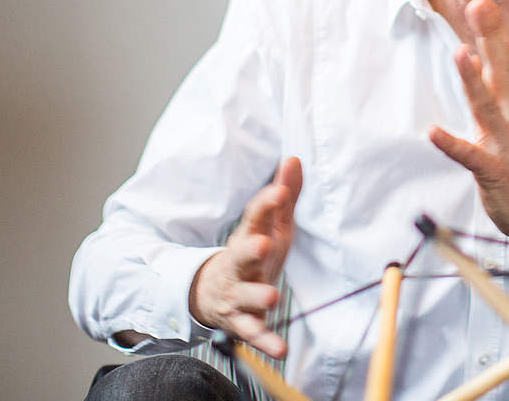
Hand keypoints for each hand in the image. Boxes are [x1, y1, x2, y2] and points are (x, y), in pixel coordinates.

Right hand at [189, 157, 301, 358]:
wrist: (212, 294)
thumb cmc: (251, 254)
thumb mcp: (268, 225)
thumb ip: (283, 195)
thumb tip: (295, 158)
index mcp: (249, 238)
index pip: (255, 219)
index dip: (266, 205)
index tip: (278, 191)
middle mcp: (239, 266)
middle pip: (242, 255)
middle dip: (251, 249)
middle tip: (263, 243)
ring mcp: (237, 294)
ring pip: (245, 296)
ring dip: (257, 297)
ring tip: (272, 297)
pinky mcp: (241, 322)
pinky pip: (254, 333)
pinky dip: (266, 342)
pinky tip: (281, 350)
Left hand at [429, 0, 508, 251]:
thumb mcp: (504, 119)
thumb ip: (491, 86)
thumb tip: (474, 52)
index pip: (504, 58)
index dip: (493, 28)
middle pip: (501, 70)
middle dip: (490, 36)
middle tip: (481, 2)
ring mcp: (504, 144)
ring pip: (486, 106)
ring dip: (473, 80)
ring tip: (461, 53)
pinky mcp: (494, 171)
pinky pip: (471, 156)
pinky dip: (452, 144)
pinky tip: (433, 132)